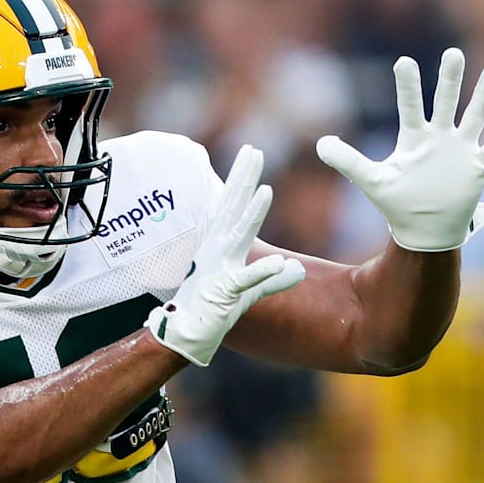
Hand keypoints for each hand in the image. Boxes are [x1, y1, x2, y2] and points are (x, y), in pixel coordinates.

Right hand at [146, 145, 304, 366]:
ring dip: (252, 214)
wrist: (186, 331)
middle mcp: (219, 249)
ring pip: (239, 235)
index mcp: (222, 243)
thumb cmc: (212, 307)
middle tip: (253, 151)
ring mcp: (220, 267)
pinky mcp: (225, 291)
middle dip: (243, 178)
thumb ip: (272, 278)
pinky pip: (247, 280)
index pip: (235, 203)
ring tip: (266, 191)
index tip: (252, 152)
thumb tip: (296, 268)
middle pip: (233, 207)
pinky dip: (263, 272)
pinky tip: (282, 263)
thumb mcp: (247, 289)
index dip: (243, 177)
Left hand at [316, 48, 483, 251]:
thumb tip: (320, 144)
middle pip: (445, 103)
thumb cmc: (398, 204)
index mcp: (414, 138)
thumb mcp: (372, 180)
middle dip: (449, 80)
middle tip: (452, 53)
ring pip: (475, 116)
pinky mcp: (478, 167)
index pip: (410, 106)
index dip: (407, 85)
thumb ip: (348, 161)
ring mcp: (461, 150)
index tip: (404, 61)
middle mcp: (439, 138)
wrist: (425, 232)